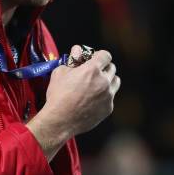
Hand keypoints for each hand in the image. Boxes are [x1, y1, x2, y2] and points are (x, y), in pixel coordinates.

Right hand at [26, 45, 120, 159]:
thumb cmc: (58, 96)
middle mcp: (104, 81)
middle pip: (112, 68)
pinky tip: (92, 100)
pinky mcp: (108, 108)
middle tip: (93, 73)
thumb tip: (77, 54)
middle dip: (103, 68)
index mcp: (92, 69)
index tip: (93, 59)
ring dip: (108, 80)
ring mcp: (108, 96)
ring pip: (115, 82)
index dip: (99, 56)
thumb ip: (71, 61)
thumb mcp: (59, 72)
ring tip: (96, 85)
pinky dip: (104, 96)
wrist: (60, 120)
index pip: (105, 55)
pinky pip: (110, 98)